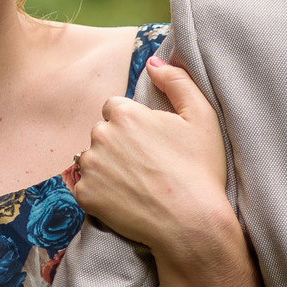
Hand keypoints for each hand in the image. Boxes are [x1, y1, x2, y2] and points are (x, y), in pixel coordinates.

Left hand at [66, 58, 238, 268]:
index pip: (114, 108)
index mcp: (124, 114)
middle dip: (118, 144)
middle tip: (146, 166)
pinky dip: (100, 193)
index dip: (133, 124)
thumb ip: (177, 81)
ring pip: (92, 159)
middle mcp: (100, 136)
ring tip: (136, 184)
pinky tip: (125, 200)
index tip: (150, 143)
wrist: (191, 224)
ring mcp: (89, 167)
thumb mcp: (202, 116)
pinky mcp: (84, 195)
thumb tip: (153, 62)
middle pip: (101, 133)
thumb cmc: (200, 170)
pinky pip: (86, 187)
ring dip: (107, 168)